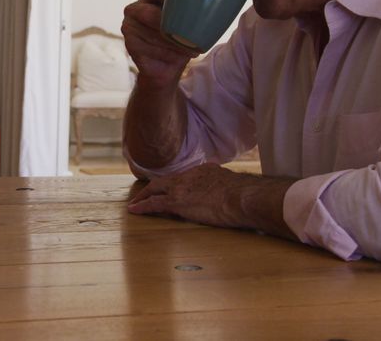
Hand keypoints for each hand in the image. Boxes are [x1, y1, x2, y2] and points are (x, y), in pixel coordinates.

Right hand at [121, 0, 198, 87]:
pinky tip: (176, 57)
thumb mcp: (188, 20)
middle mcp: (136, 8)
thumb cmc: (180, 39)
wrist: (165, 68)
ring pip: (152, 32)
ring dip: (173, 43)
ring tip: (190, 49)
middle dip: (173, 26)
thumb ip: (194, 6)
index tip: (190, 8)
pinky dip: (165, 53)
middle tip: (192, 36)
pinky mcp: (129, 42)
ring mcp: (129, 25)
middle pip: (152, 12)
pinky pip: (148, 47)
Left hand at [128, 164, 298, 238]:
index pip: (186, 177)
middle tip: (145, 193)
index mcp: (206, 171)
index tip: (172, 188)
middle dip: (155, 187)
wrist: (243, 197)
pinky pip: (154, 203)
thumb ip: (230, 189)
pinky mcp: (178, 201)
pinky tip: (134, 210)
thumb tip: (238, 196)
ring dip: (144, 196)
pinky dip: (143, 206)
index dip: (177, 183)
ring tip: (135, 203)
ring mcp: (183, 187)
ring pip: (156, 189)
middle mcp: (191, 175)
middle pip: (167, 180)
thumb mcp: (236, 186)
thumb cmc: (247, 197)